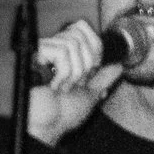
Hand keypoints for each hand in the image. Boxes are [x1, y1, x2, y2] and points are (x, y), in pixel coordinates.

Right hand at [26, 20, 127, 147]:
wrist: (45, 126)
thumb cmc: (61, 114)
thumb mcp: (89, 95)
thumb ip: (104, 78)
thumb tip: (118, 66)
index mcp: (64, 54)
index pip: (81, 27)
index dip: (93, 47)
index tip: (90, 71)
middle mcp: (52, 47)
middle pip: (79, 35)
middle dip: (85, 65)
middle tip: (75, 84)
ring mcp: (42, 50)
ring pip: (73, 44)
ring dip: (74, 73)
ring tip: (63, 88)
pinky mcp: (34, 54)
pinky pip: (62, 52)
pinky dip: (64, 74)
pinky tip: (54, 85)